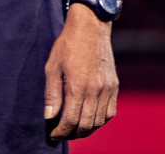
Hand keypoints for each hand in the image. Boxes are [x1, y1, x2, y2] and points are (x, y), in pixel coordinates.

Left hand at [44, 6, 117, 139]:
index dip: (61, 131)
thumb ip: (51, 93)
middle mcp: (96, 90)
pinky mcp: (115, 86)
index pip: (71, 119)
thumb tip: (49, 116)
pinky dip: (101, 120)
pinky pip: (111, 112)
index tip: (53, 135)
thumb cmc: (67, 45)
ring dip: (88, 130)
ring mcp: (108, 89)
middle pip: (87, 124)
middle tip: (62, 135)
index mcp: (78, 86)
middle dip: (73, 134)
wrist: (90, 29)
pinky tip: (91, 120)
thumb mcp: (52, 66)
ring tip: (74, 130)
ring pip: (100, 121)